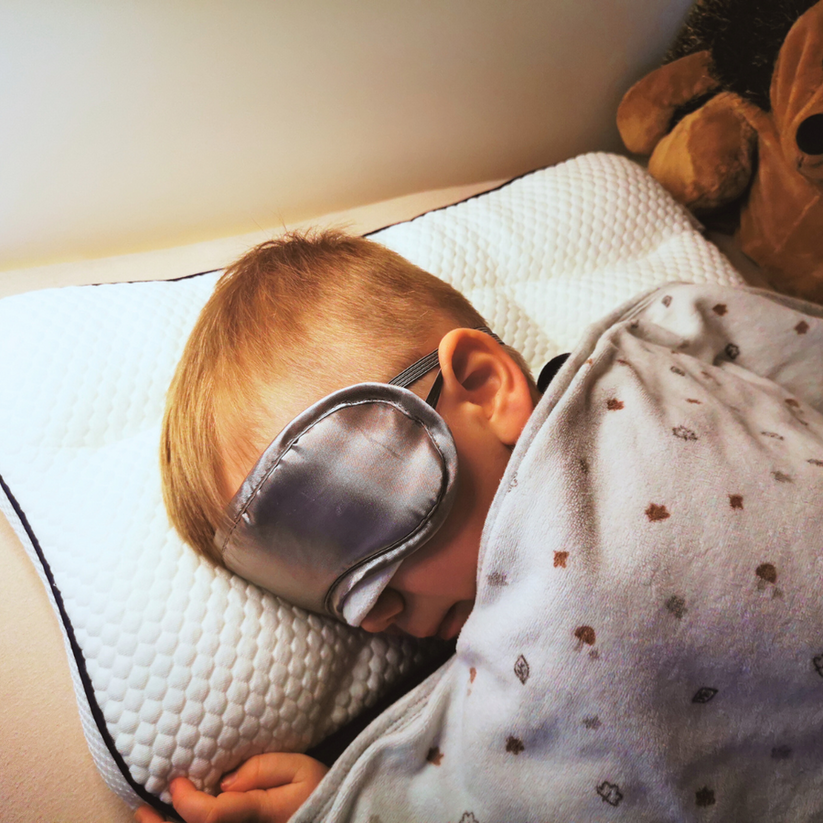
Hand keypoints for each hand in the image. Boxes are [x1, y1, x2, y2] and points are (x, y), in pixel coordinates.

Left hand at [133, 752, 328, 822]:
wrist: (338, 817)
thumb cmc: (320, 790)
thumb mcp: (300, 768)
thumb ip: (263, 769)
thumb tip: (225, 782)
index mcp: (260, 817)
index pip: (211, 816)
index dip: (186, 800)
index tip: (176, 780)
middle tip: (143, 810)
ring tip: (147, 818)